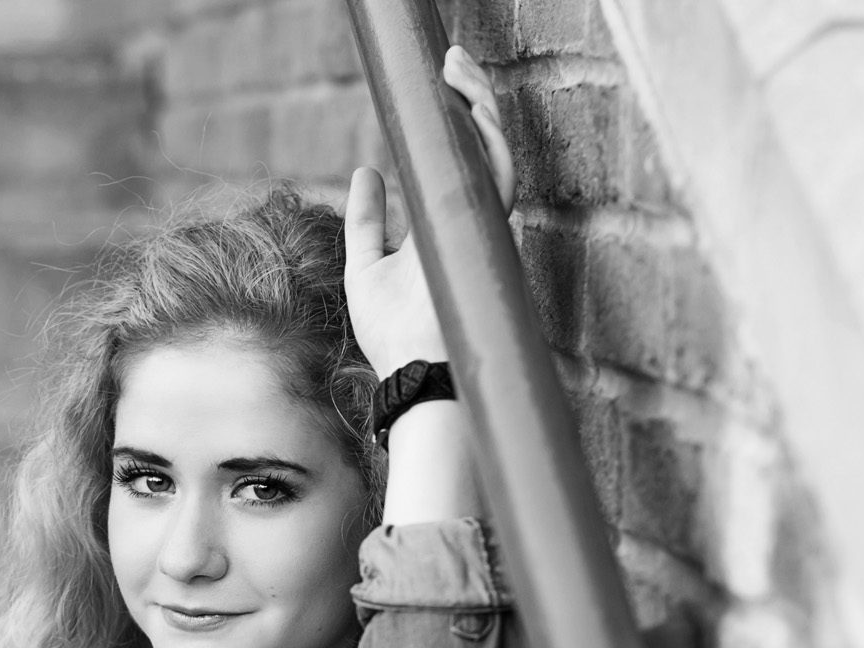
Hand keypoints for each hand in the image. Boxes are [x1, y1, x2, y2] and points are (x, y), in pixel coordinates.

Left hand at [345, 46, 515, 373]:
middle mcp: (469, 223)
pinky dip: (489, 138)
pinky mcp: (487, 236)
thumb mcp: (364, 266)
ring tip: (459, 68)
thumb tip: (365, 170)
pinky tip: (471, 105)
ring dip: (481, 105)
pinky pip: (499, 175)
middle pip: (481, 148)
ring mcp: (482, 229)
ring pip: (496, 152)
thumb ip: (367, 221)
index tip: (438, 85)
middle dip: (471, 100)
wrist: (411, 369)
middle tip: (451, 62)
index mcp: (444, 226)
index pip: (456, 161)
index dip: (453, 122)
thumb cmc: (392, 333)